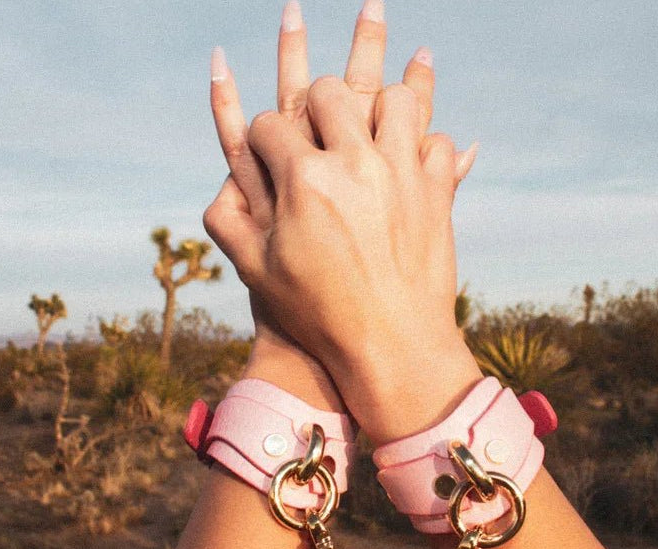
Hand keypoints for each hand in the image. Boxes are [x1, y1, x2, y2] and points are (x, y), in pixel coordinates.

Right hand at [206, 75, 482, 444]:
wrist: (392, 347)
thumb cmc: (318, 314)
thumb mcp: (257, 272)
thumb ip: (228, 222)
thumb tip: (220, 185)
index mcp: (302, 180)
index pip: (268, 124)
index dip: (261, 137)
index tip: (268, 152)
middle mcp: (353, 163)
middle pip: (328, 91)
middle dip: (314, 104)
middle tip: (316, 131)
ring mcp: (401, 172)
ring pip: (394, 98)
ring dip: (377, 108)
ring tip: (367, 132)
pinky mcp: (437, 191)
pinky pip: (436, 140)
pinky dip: (422, 146)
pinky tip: (406, 162)